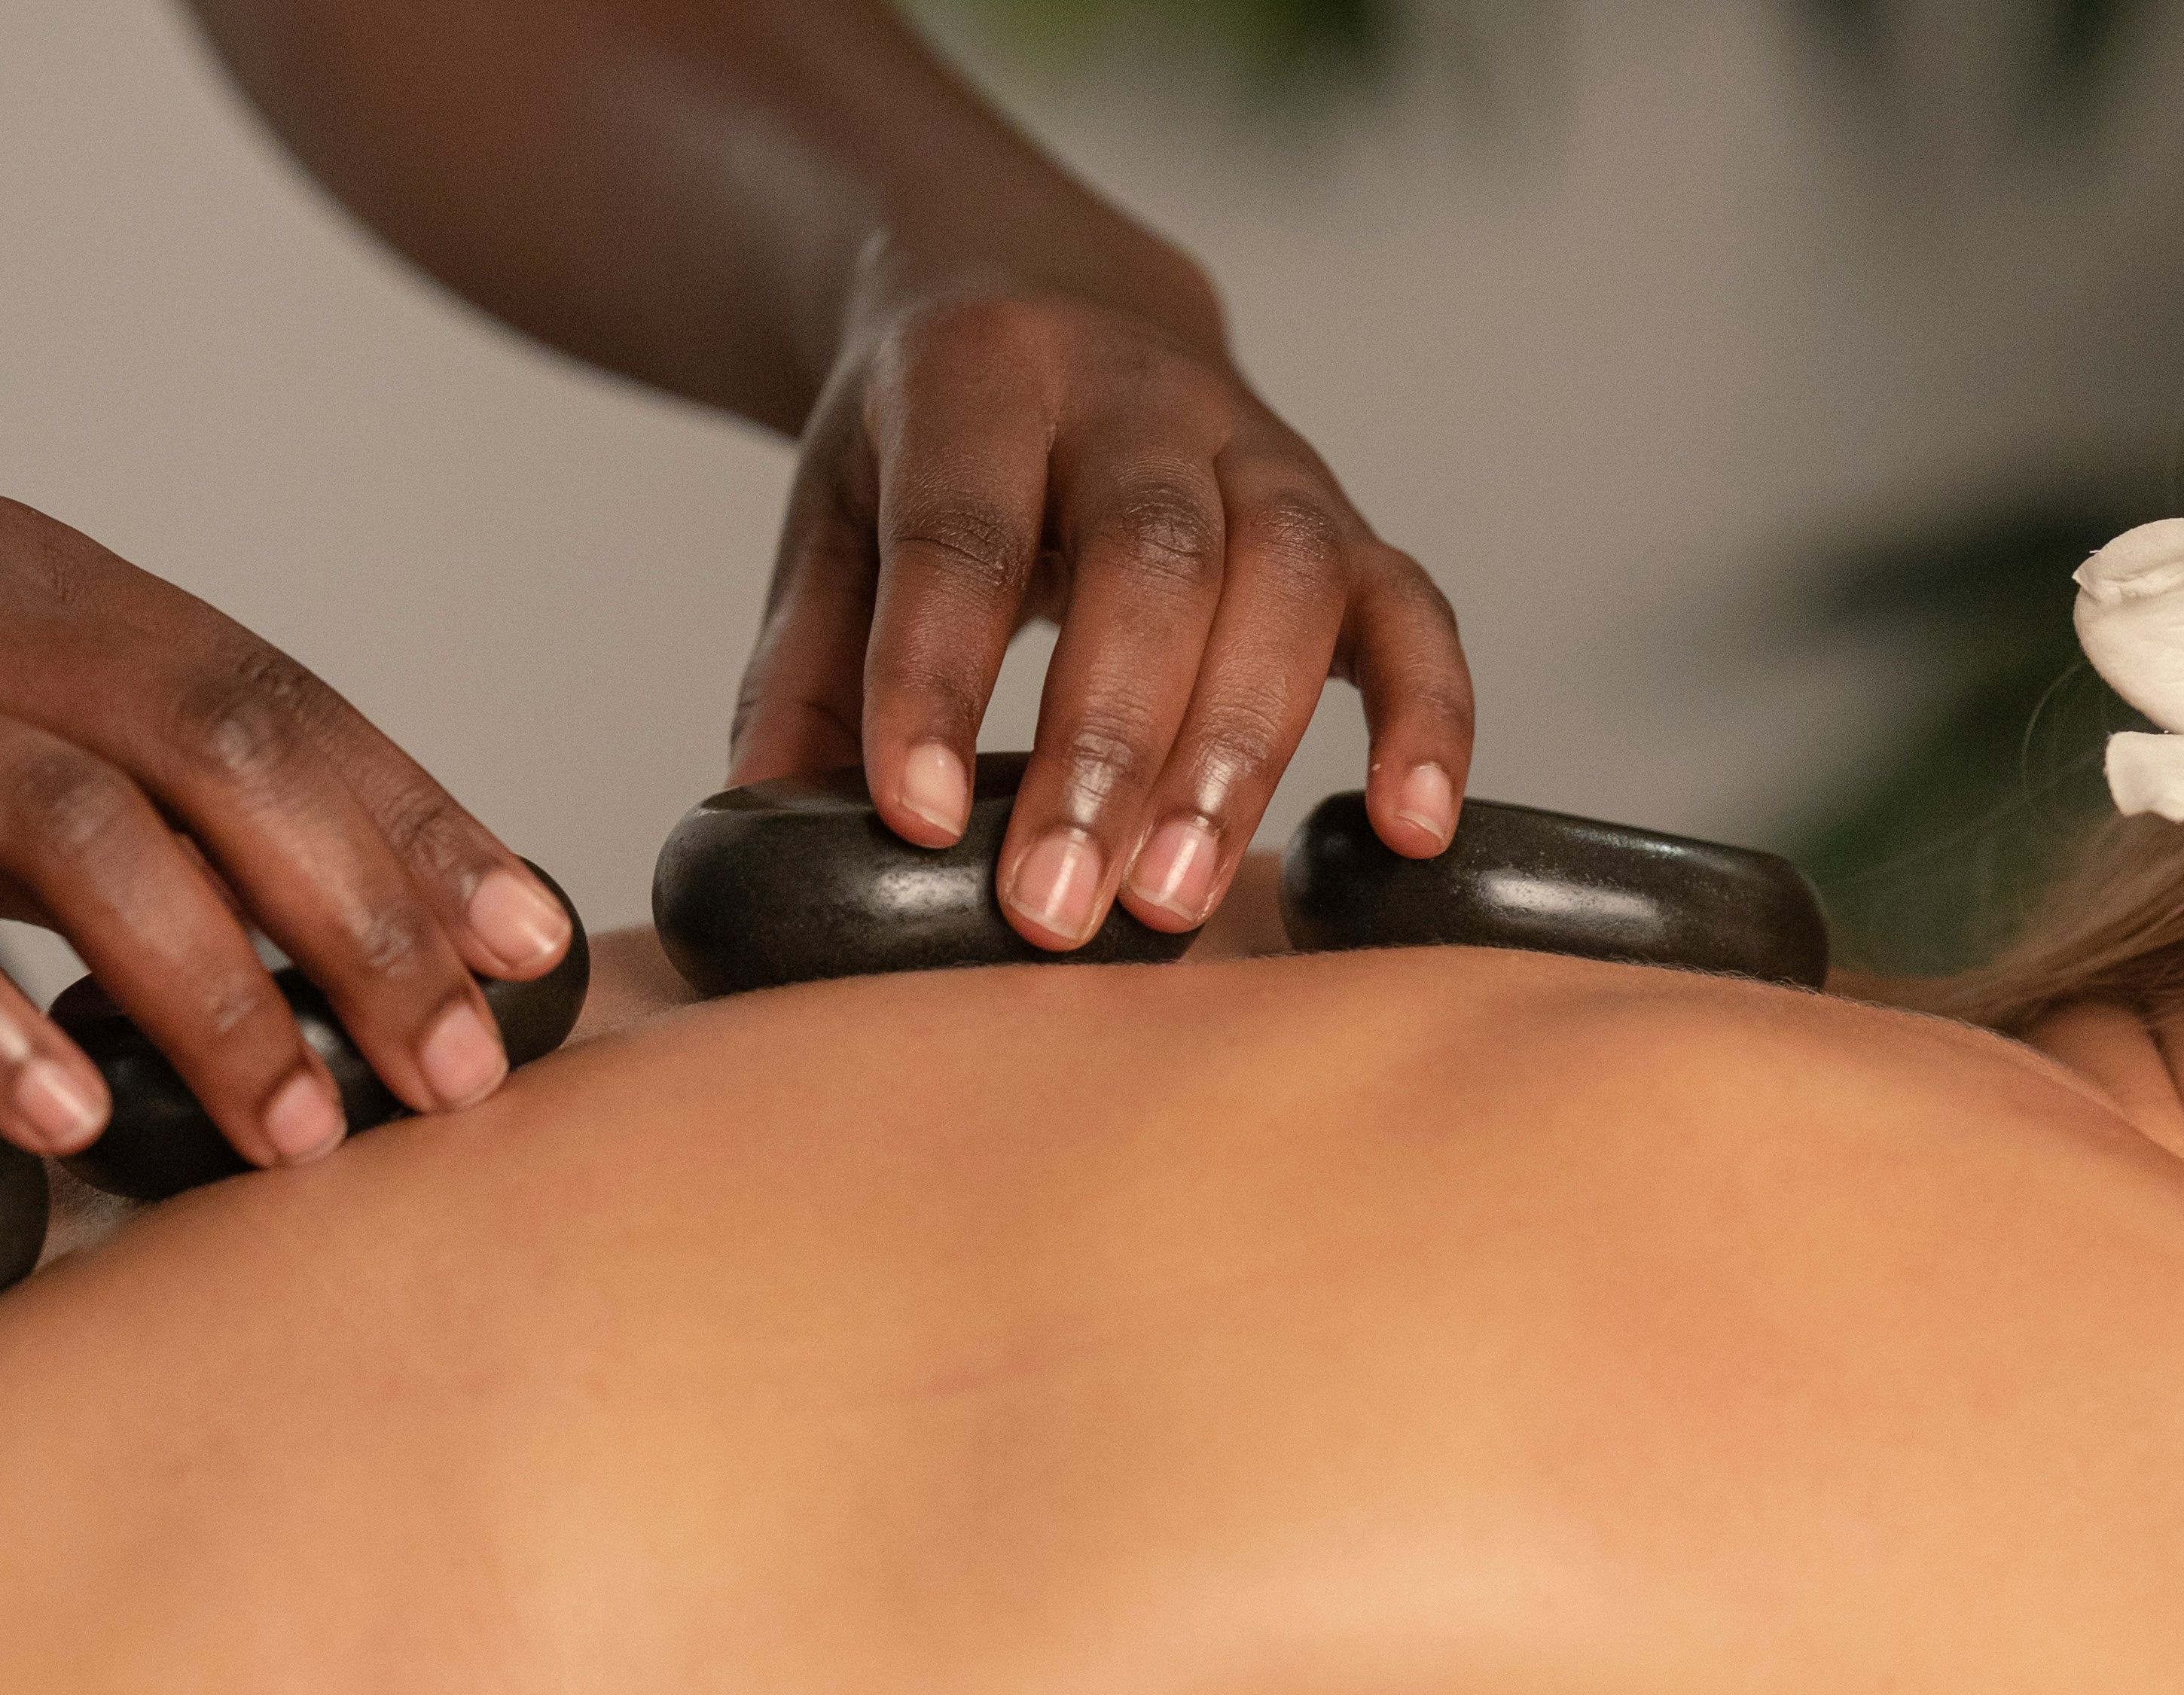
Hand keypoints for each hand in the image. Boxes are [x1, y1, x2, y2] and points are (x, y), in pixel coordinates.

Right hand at [0, 435, 565, 1168]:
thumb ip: (104, 800)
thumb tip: (302, 935)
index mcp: (37, 585)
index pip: (286, 696)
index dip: (424, 825)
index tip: (532, 954)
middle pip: (228, 746)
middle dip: (369, 918)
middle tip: (456, 1076)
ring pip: (81, 824)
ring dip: (216, 992)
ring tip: (299, 1134)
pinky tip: (63, 1122)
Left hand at [727, 260, 1472, 950]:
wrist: (1045, 299)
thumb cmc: (930, 449)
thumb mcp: (832, 520)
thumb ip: (800, 673)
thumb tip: (759, 833)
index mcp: (982, 374)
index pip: (962, 529)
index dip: (938, 677)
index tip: (915, 821)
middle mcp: (1139, 394)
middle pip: (1149, 557)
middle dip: (1104, 745)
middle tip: (1054, 907)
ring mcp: (1262, 448)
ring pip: (1287, 578)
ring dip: (1238, 753)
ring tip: (1173, 902)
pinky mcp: (1345, 517)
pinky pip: (1411, 608)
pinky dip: (1424, 717)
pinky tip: (1408, 830)